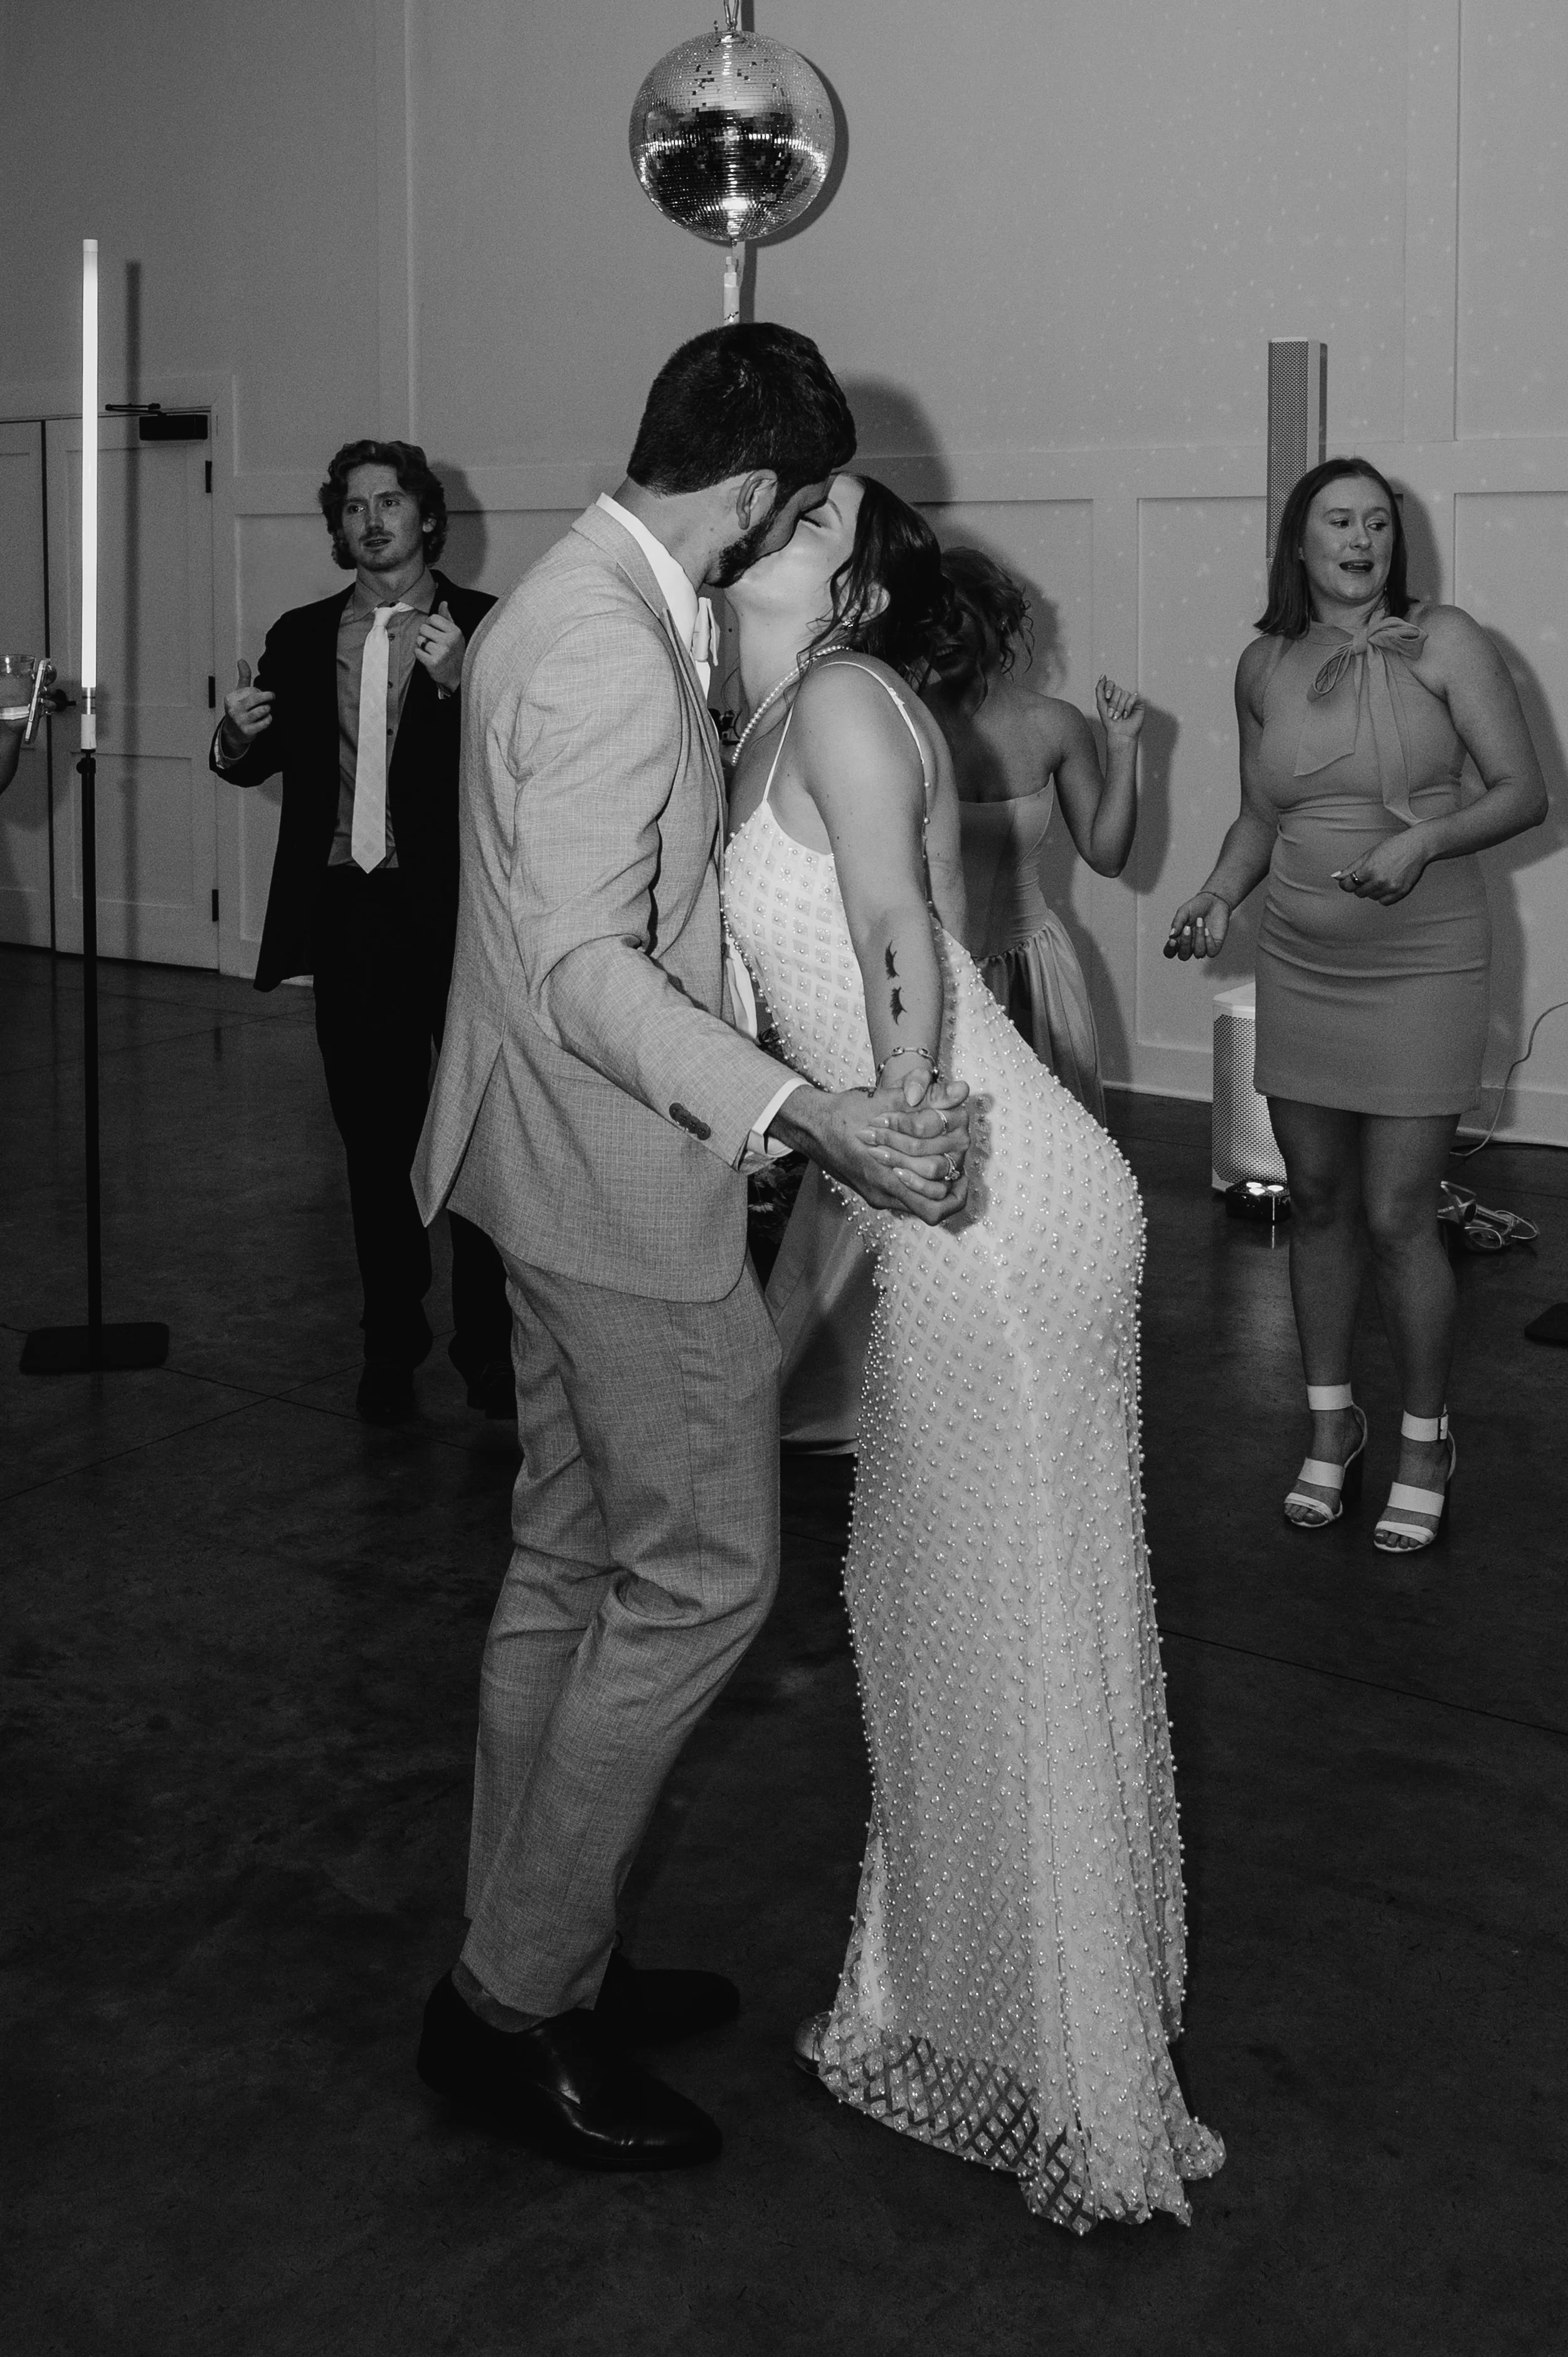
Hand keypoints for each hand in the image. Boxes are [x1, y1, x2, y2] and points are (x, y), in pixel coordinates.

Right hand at [219, 658, 273, 758]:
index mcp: (230, 698)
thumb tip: (241, 660)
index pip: (250, 690)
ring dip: (268, 709)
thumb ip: (243, 677)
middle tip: (272, 696)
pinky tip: (266, 718)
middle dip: (267, 696)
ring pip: (261, 711)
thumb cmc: (238, 709)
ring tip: (267, 709)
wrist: (234, 732)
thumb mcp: (239, 693)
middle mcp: (233, 710)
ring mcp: (240, 721)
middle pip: (255, 699)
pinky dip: (268, 719)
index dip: (258, 691)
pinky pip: (264, 723)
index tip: (260, 693)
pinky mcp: (248, 731)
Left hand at [414, 601, 464, 692]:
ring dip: (421, 645)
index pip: (433, 618)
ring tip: (431, 650)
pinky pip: (417, 651)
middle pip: (423, 628)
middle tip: (432, 642)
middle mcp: (449, 641)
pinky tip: (428, 657)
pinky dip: (419, 654)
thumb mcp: (454, 634)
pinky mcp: (433, 663)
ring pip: (419, 640)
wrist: (457, 676)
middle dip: (424, 634)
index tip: (435, 631)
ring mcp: (441, 652)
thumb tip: (443, 602)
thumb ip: (447, 618)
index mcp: (455, 631)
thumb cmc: (454, 652)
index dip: (430, 624)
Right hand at [771, 1077, 970, 1224]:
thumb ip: (926, 1098)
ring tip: (943, 1161)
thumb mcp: (886, 1101)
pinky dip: (918, 1184)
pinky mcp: (871, 1193)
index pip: (936, 1204)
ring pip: (919, 1205)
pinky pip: (904, 1199)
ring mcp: (876, 1197)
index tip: (964, 1169)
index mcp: (887, 1178)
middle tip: (958, 1163)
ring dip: (935, 1186)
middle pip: (933, 1206)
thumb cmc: (845, 1113)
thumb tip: (961, 1090)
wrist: (811, 1126)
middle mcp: (882, 1194)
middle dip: (950, 1186)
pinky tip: (921, 1161)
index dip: (958, 1190)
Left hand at [1096, 675, 1144, 746]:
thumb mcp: (1101, 704)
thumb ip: (1099, 689)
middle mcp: (1121, 696)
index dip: (1109, 688)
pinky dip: (1128, 707)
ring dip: (1120, 707)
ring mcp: (1130, 699)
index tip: (1107, 697)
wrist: (1120, 734)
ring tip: (1118, 717)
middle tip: (1112, 715)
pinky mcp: (1138, 703)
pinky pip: (1133, 697)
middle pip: (1117, 689)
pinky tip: (1126, 715)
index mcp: (1112, 695)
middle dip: (1113, 703)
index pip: (1111, 684)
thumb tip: (1103, 674)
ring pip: (1125, 693)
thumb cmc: (1109, 722)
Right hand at [1163, 890, 1229, 959]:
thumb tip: (1171, 935)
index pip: (1170, 952)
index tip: (1173, 940)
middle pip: (1184, 956)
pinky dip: (1209, 942)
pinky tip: (1207, 929)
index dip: (1170, 950)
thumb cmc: (1197, 907)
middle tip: (1187, 928)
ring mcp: (1203, 947)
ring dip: (1199, 938)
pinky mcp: (1215, 946)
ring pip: (1199, 953)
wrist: (1214, 900)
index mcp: (1179, 939)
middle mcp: (1190, 946)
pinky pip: (1211, 952)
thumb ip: (1177, 923)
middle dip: (1185, 944)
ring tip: (1200, 921)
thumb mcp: (1184, 912)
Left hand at [1332, 831, 1430, 905]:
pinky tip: (1387, 884)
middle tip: (1369, 875)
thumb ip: (1351, 868)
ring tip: (1381, 876)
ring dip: (1372, 890)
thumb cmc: (1391, 848)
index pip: (1347, 886)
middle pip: (1359, 893)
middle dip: (1360, 885)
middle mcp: (1379, 881)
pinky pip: (1384, 902)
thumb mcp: (1368, 855)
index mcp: (1369, 870)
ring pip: (1371, 897)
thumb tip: (1335, 877)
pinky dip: (1383, 896)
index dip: (1346, 883)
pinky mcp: (1401, 892)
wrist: (1416, 847)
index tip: (1349, 881)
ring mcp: (1391, 888)